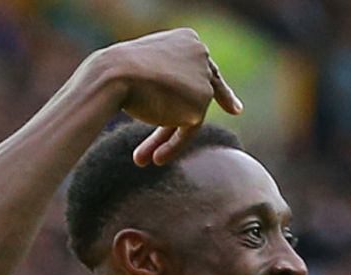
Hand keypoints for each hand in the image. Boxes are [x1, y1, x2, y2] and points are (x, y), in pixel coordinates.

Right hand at [90, 28, 242, 165]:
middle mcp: (201, 55)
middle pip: (201, 89)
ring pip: (191, 113)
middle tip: (236, 110)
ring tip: (149, 158)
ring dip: (169, 137)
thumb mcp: (143, 67)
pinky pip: (188, 131)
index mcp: (188, 40)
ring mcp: (202, 80)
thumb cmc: (117, 71)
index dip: (213, 81)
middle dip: (217, 101)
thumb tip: (176, 105)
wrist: (114, 74)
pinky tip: (157, 158)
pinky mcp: (200, 105)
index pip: (201, 66)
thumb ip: (164, 78)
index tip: (232, 95)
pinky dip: (174, 145)